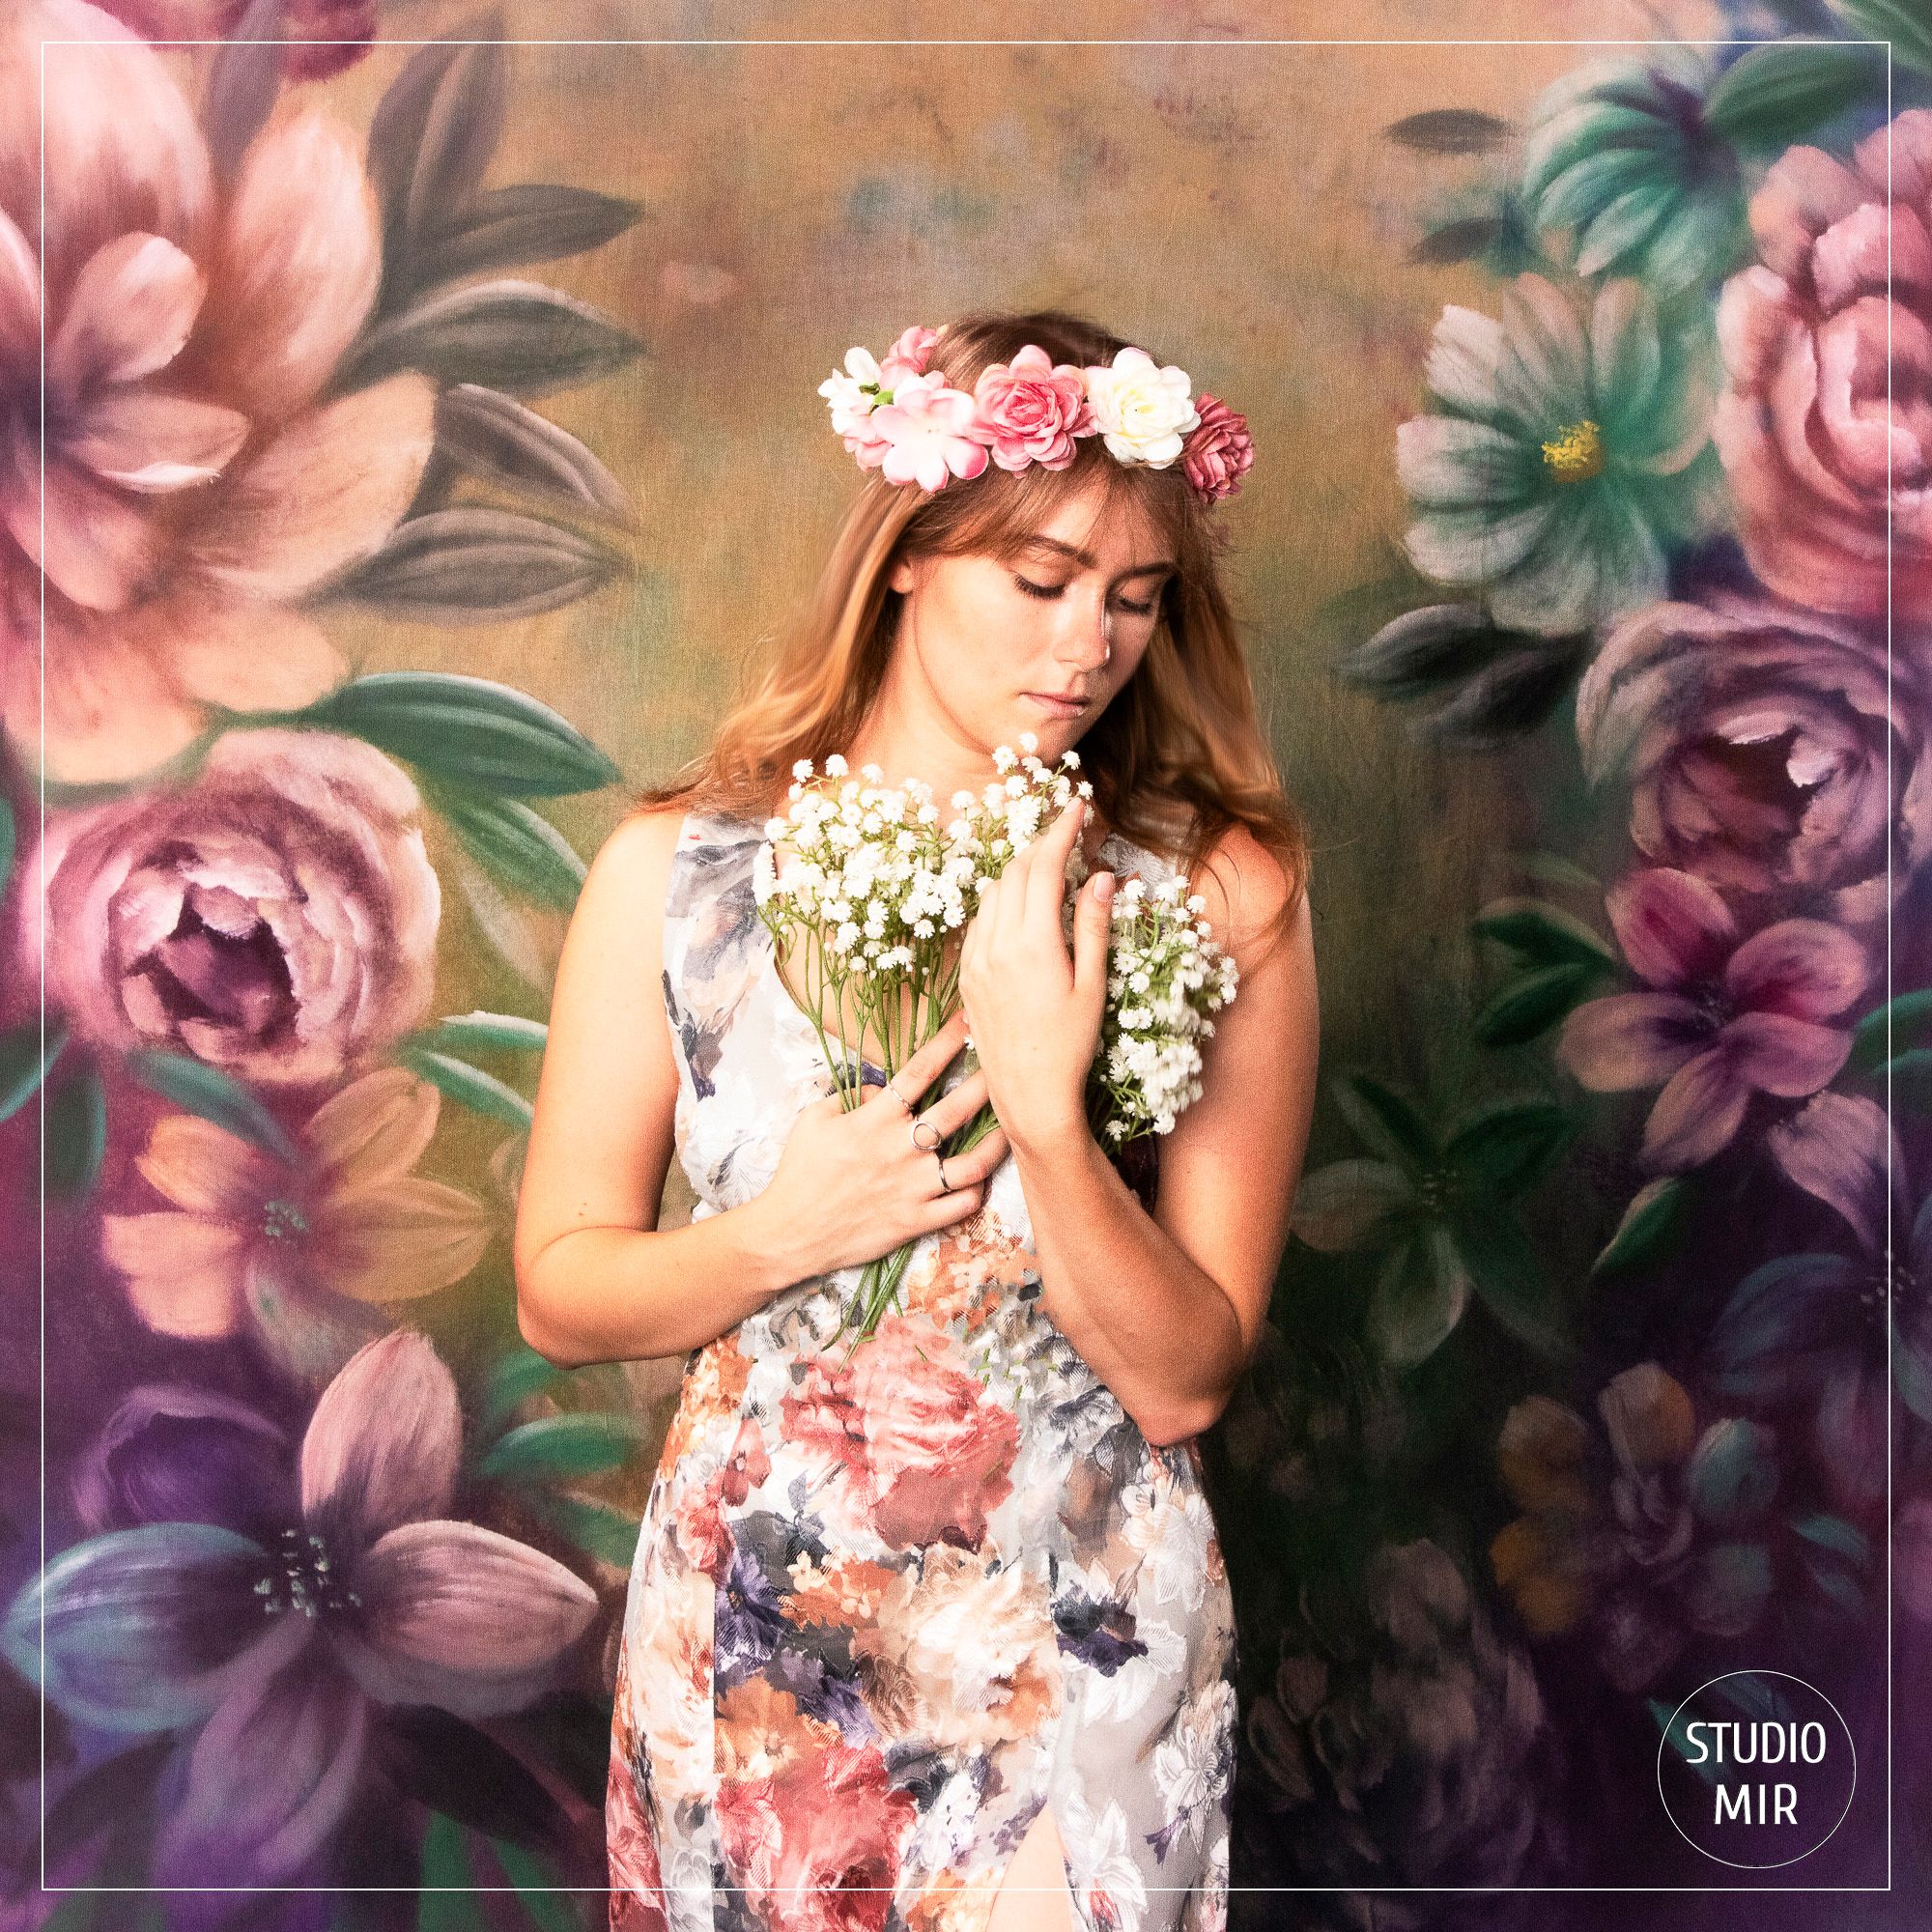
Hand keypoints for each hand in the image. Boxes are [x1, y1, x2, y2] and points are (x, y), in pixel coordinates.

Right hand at [752, 1009, 1009, 1281]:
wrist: (790, 1233)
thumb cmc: (799, 1173)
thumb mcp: (814, 1121)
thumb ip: (850, 1099)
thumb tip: (879, 1092)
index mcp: (874, 1119)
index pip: (919, 1071)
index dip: (948, 1041)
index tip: (969, 1020)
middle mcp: (900, 1149)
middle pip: (957, 1109)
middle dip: (987, 1084)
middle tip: (1009, 1069)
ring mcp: (913, 1187)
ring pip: (974, 1163)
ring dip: (998, 1144)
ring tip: (1013, 1129)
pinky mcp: (917, 1220)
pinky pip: (962, 1205)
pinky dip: (976, 1191)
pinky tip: (981, 1180)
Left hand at [958, 794, 1115, 1155]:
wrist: (1028, 1095)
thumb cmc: (1071, 1046)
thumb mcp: (1092, 985)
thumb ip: (1093, 926)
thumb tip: (1102, 876)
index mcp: (1033, 942)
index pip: (1044, 865)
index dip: (1062, 830)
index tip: (1078, 807)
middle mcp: (997, 943)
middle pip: (1016, 870)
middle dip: (1042, 844)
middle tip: (1067, 833)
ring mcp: (976, 959)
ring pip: (993, 892)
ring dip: (1020, 871)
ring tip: (1048, 869)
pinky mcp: (966, 975)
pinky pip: (979, 921)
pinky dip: (1000, 902)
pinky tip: (1020, 909)